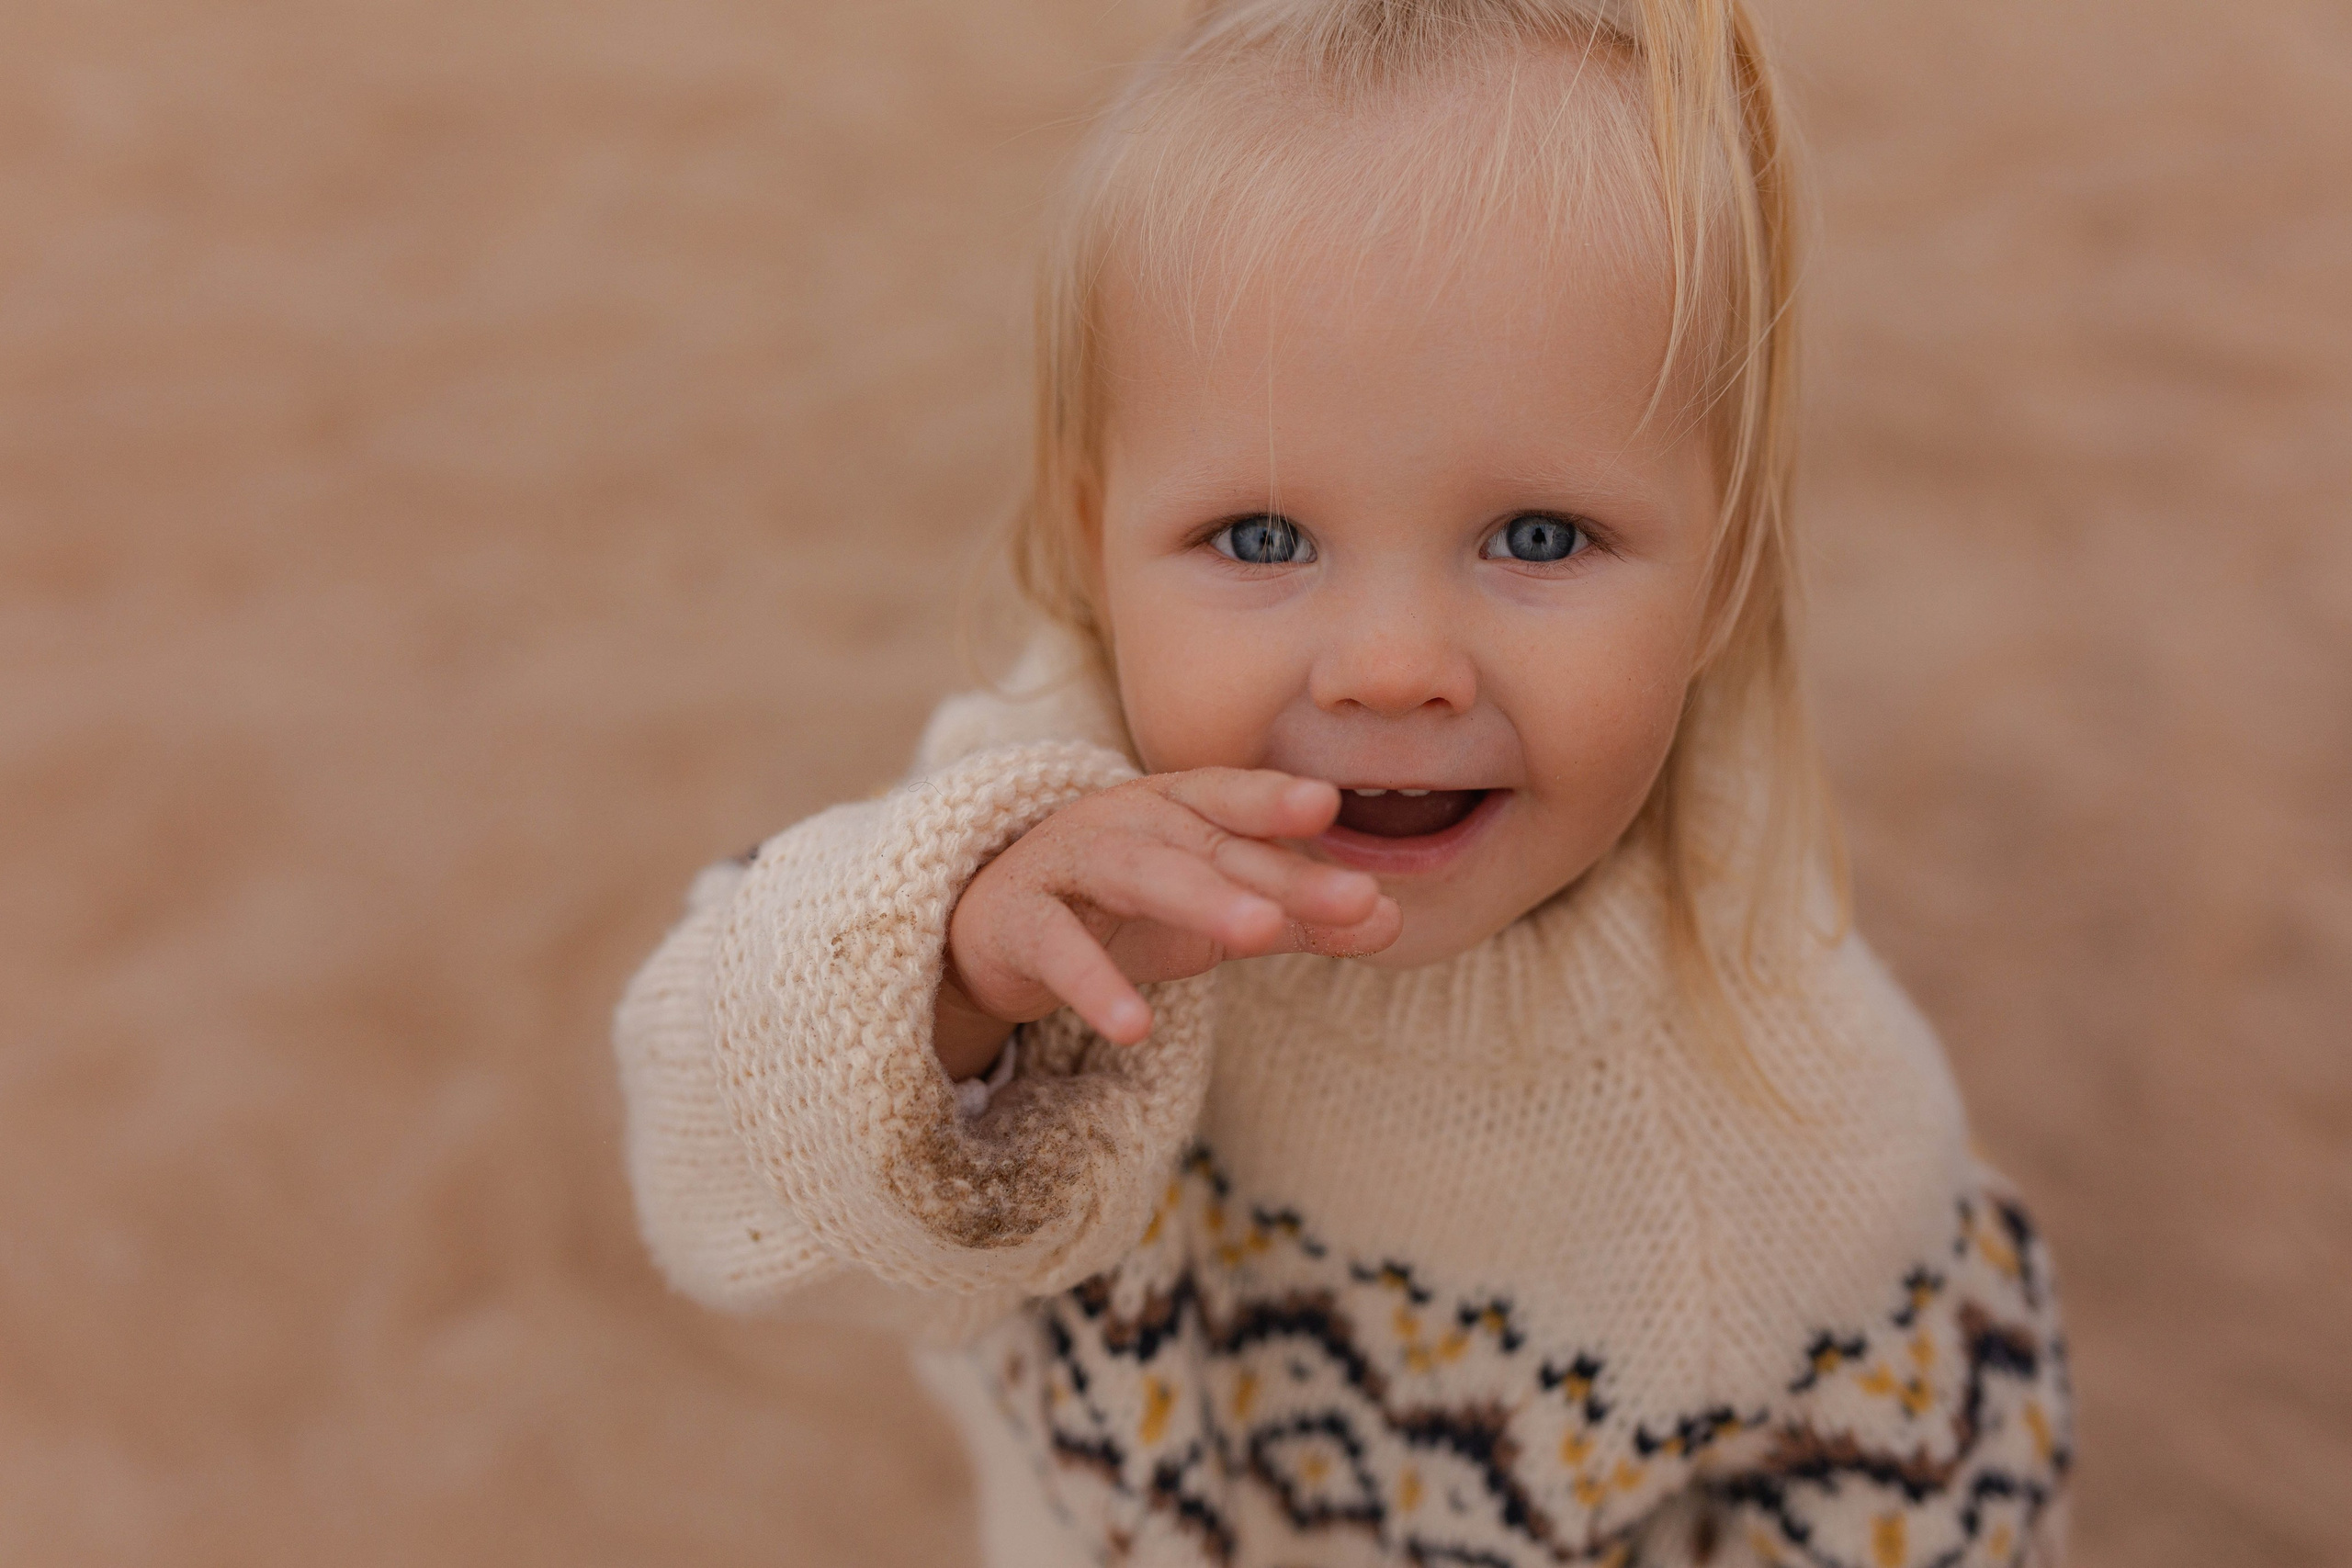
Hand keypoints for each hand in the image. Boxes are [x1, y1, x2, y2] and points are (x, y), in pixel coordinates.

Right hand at [932, 768, 1400, 1077]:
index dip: (1277, 800)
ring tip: (1259, 935)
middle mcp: (1123, 820)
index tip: (1330, 806)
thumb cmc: (1121, 907)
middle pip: (1204, 841)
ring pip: (1136, 873)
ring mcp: (1066, 864)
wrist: (994, 929)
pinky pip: (1057, 948)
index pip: (1232, 799)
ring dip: (1199, 900)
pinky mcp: (1018, 921)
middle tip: (1348, 898)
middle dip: (1274, 869)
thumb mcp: (1212, 910)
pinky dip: (1093, 985)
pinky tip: (1133, 1026)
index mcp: (1175, 808)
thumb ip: (1295, 914)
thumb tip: (1391, 918)